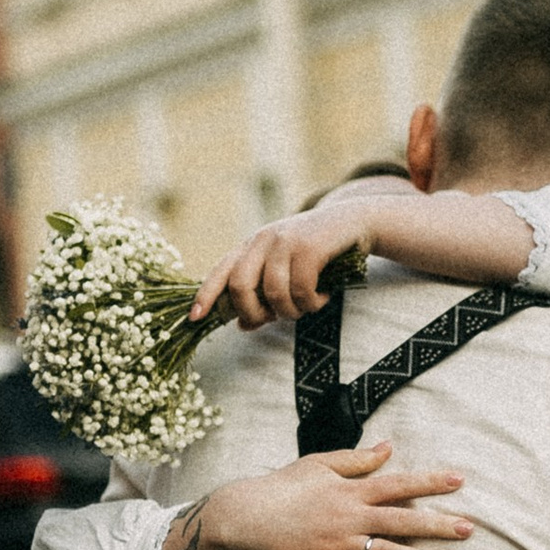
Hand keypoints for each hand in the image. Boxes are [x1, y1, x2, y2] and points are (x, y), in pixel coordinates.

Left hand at [191, 187, 388, 329]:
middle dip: (254, 313)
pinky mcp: (310, 247)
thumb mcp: (286, 270)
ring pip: (274, 293)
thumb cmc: (318, 253)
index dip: (205, 295)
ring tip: (306, 308)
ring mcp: (286, 241)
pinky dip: (312, 303)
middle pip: (240, 286)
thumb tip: (242, 326)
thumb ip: (263, 295)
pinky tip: (322, 298)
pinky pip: (301, 290)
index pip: (221, 271)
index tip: (195, 318)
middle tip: (274, 320)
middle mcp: (264, 239)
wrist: (355, 223)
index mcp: (253, 245)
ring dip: (291, 312)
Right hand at [198, 439, 469, 549]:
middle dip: (437, 526)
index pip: (398, 485)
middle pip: (401, 522)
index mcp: (349, 490)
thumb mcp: (319, 463)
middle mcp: (349, 519)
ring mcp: (338, 547)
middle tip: (468, 530)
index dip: (430, 483)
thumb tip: (389, 448)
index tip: (459, 481)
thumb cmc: (283, 486)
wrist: (245, 518)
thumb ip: (357, 459)